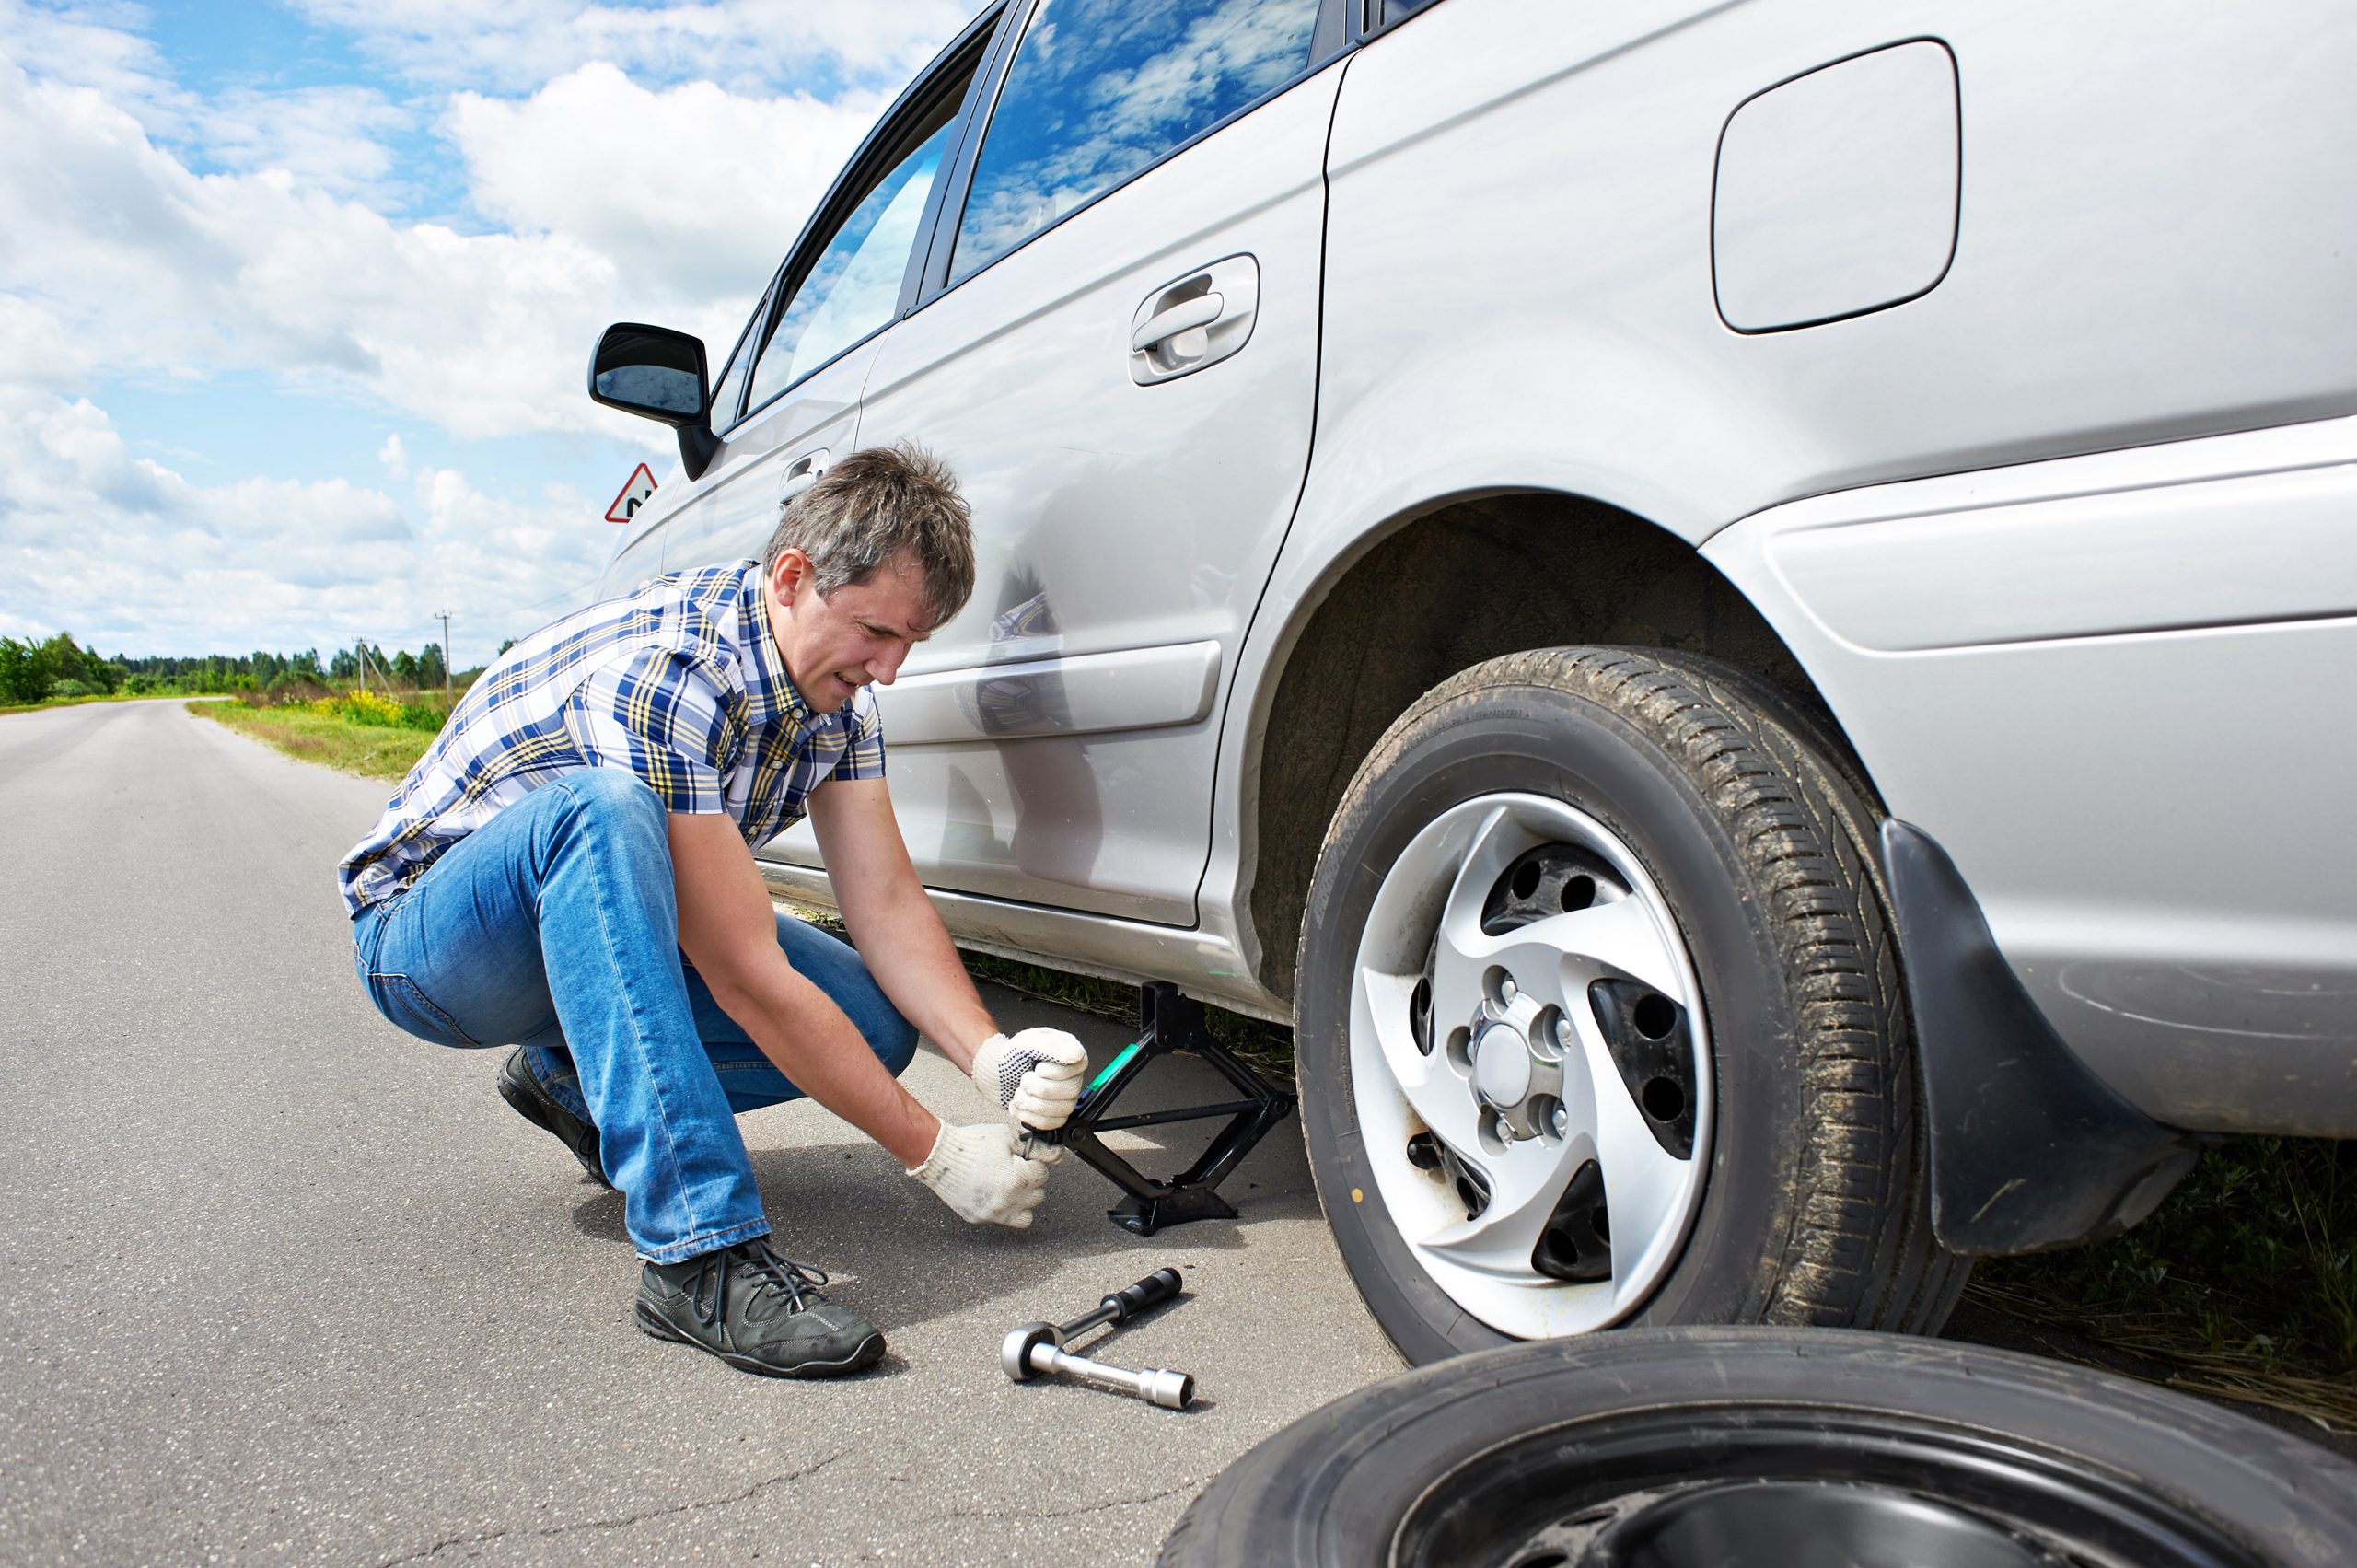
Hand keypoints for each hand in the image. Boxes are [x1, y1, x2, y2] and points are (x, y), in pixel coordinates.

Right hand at [907, 1123, 1054, 1227]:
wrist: (938, 1155)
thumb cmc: (972, 1144)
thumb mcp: (1007, 1137)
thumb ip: (1036, 1148)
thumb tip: (1056, 1154)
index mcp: (1018, 1180)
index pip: (1042, 1174)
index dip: (1033, 1162)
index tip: (1022, 1157)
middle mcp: (1008, 1202)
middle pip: (1037, 1195)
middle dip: (1030, 1181)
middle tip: (1014, 1168)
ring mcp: (993, 1213)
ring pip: (1025, 1213)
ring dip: (1022, 1199)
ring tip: (1008, 1183)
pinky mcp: (979, 1218)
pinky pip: (1003, 1219)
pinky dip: (1004, 1208)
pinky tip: (995, 1192)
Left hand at [970, 1027, 1089, 1131]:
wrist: (995, 1073)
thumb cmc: (1012, 1055)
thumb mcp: (1028, 1042)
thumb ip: (1052, 1047)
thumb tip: (1076, 1054)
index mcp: (1069, 1051)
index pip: (1078, 1066)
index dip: (1055, 1072)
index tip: (1038, 1068)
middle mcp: (1071, 1074)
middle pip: (1071, 1090)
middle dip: (1039, 1088)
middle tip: (1024, 1080)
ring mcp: (1064, 1096)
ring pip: (1062, 1110)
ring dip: (1032, 1103)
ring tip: (1019, 1092)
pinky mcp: (1054, 1114)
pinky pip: (1052, 1123)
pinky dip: (1030, 1116)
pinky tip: (1019, 1105)